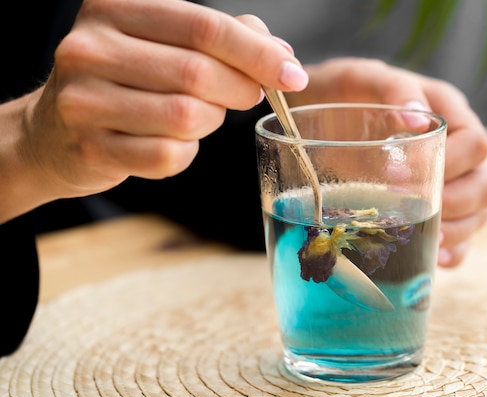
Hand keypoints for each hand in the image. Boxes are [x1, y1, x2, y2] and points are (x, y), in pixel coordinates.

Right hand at [1, 0, 307, 222]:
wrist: (58, 130)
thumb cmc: (127, 79)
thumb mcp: (166, 42)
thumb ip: (223, 38)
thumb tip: (280, 52)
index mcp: (115, 8)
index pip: (204, 27)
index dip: (258, 53)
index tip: (293, 74)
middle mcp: (90, 48)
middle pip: (197, 72)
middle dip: (240, 90)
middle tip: (248, 96)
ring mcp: (84, 100)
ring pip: (186, 117)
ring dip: (211, 122)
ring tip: (202, 116)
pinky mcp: (90, 147)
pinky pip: (167, 157)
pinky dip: (186, 153)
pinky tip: (175, 142)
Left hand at [288, 57, 486, 266]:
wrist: (313, 115)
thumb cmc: (339, 93)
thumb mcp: (362, 78)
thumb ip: (393, 89)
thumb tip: (416, 120)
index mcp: (447, 113)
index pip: (475, 144)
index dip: (449, 165)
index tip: (399, 177)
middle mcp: (456, 149)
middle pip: (486, 184)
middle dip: (455, 204)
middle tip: (409, 210)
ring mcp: (448, 182)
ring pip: (479, 214)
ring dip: (456, 231)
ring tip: (422, 240)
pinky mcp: (432, 209)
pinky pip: (460, 239)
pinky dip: (452, 252)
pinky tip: (431, 255)